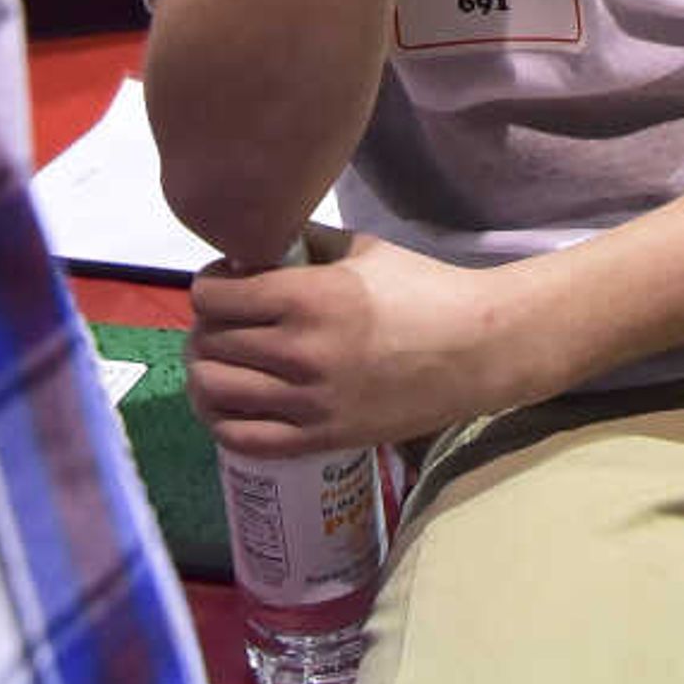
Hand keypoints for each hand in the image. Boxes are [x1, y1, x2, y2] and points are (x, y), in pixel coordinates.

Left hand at [189, 228, 530, 457]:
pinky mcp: (321, 439)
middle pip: (209, 342)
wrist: (477, 350)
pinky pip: (242, 439)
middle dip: (206, 328)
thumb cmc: (423, 290)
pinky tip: (229, 402)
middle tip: (224, 322)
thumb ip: (305, 243)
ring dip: (206, 372)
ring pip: (214, 391)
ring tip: (222, 360)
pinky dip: (220, 420)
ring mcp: (309, 402)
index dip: (208, 286)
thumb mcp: (362, 249)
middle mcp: (301, 351)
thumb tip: (254, 247)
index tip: (222, 284)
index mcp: (309, 296)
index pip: (213, 297)